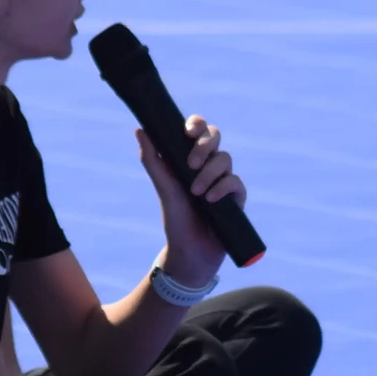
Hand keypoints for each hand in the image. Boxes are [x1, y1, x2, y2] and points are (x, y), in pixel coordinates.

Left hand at [135, 114, 246, 289]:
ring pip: (225, 159)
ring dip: (209, 173)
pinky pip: (235, 182)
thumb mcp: (163, 188)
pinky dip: (223, 188)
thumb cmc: (175, 218)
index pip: (197, 130)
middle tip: (190, 163)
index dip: (196, 123)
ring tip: (196, 193)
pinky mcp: (236, 197)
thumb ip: (152, 159)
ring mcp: (224, 180)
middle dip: (204, 145)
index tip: (187, 131)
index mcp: (189, 158)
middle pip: (215, 136)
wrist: (189, 252)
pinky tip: (210, 200)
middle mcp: (208, 165)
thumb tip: (140, 129)